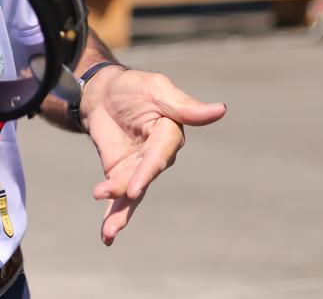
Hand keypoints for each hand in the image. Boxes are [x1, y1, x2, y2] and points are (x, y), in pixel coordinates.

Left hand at [83, 67, 225, 245]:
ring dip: (121, 212)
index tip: (134, 187)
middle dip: (133, 190)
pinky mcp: (122, 175)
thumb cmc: (133, 87)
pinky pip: (119, 198)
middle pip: (147, 177)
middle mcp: (158, 156)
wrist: (101, 93)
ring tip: (110, 231)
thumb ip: (184, 106)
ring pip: (134, 194)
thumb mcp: (156, 89)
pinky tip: (108, 235)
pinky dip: (112, 215)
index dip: (148, 170)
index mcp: (169, 134)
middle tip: (121, 199)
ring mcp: (139, 168)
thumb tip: (221, 109)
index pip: (161, 155)